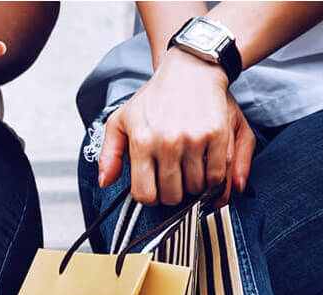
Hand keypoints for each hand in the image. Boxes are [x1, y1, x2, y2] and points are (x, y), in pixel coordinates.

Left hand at [97, 50, 253, 205]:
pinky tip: (205, 168)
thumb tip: (105, 182)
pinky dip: (212, 179)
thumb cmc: (154, 98)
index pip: (145, 194)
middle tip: (173, 180)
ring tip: (188, 170)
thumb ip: (109, 154)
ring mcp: (194, 139)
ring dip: (193, 186)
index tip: (154, 189)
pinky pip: (217, 175)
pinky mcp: (217, 135)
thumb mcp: (121, 120)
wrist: (190, 69)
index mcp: (142, 142)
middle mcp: (167, 142)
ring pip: (196, 188)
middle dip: (171, 193)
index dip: (150, 197)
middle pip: (172, 195)